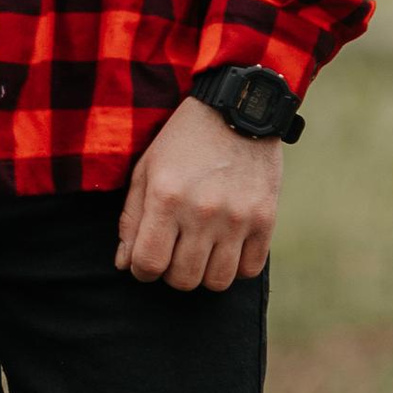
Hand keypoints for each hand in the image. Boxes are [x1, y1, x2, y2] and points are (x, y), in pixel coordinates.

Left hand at [116, 98, 283, 291]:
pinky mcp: (266, 219)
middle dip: (171, 274)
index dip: (141, 271)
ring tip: (200, 253)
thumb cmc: (183, 142)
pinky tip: (227, 248)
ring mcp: (238, 217)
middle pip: (183, 279)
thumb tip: (126, 264)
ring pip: (217, 281)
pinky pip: (251, 269)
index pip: (148, 263)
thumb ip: (131, 219)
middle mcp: (202, 211)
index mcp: (166, 198)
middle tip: (173, 254)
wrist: (237, 111)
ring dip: (203, 274)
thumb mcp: (146, 170)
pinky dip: (236, 267)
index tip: (145, 262)